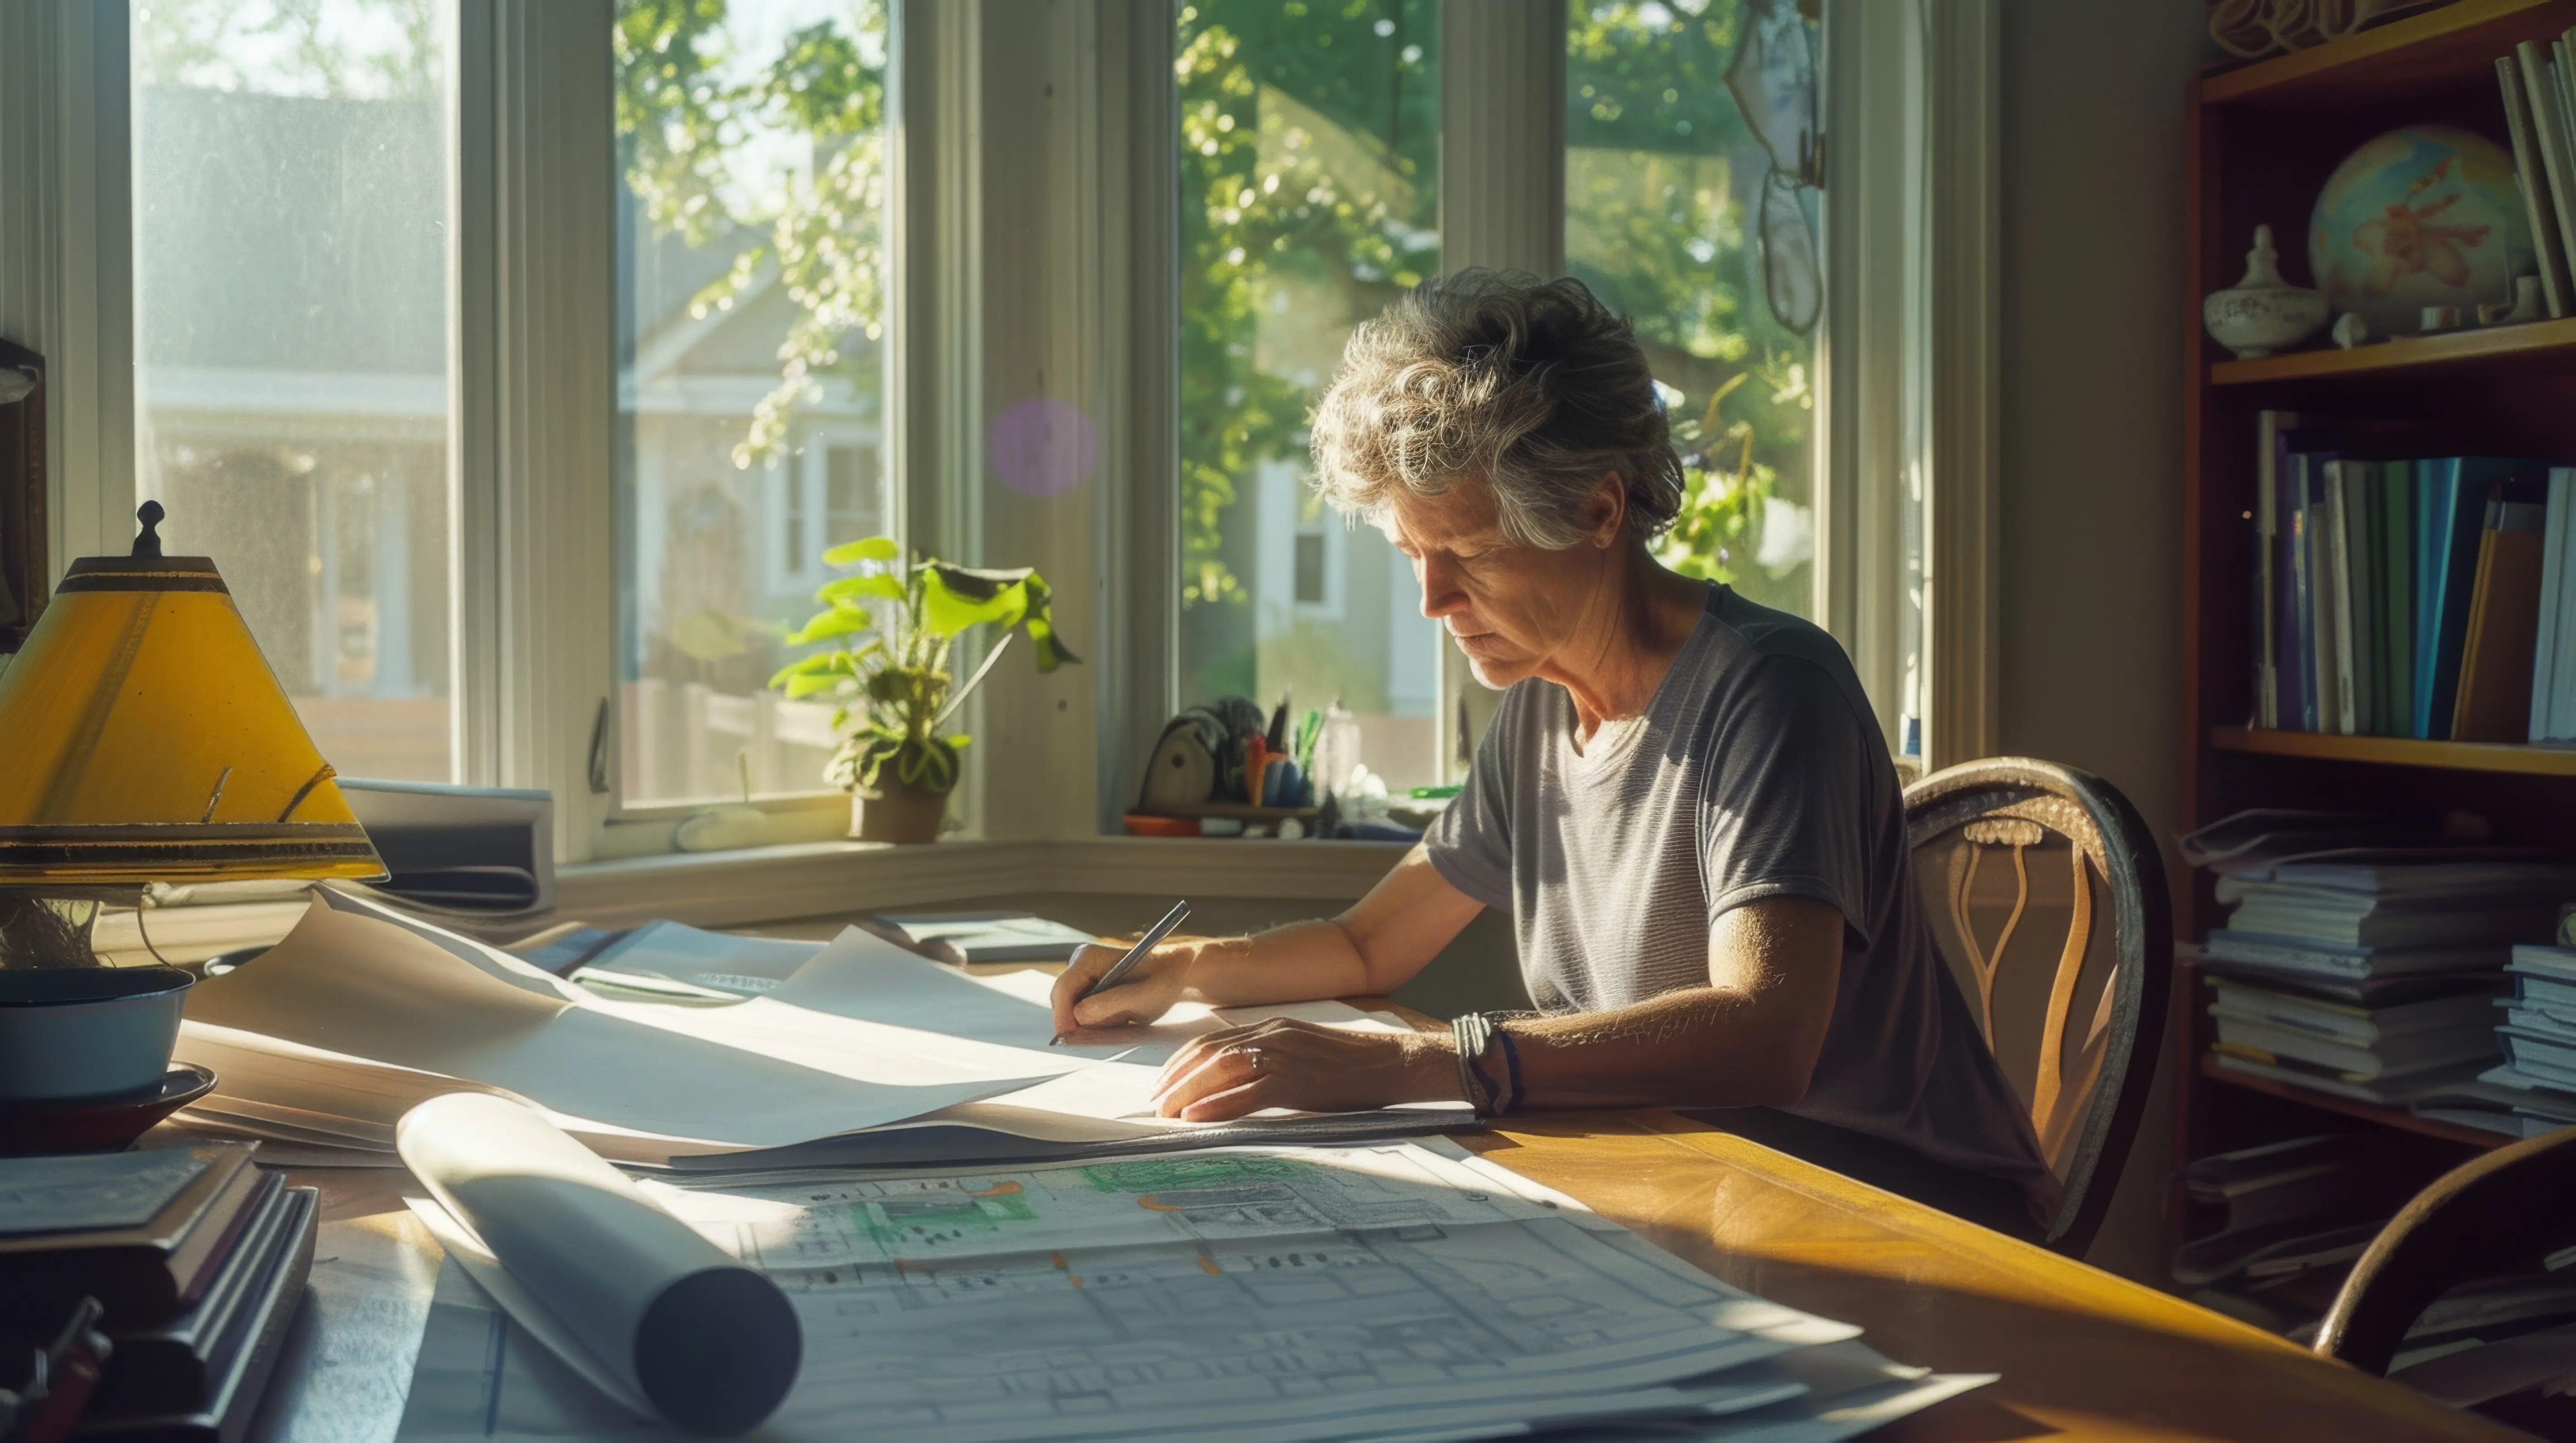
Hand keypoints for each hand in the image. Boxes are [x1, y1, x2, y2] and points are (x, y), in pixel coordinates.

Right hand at [1049, 938, 1194, 1036]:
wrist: (1173, 974)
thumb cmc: (1162, 982)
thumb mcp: (1142, 997)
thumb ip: (1110, 1005)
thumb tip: (1078, 1015)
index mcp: (1088, 957)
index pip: (1062, 989)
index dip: (1062, 1016)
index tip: (1069, 1039)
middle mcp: (1080, 963)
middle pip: (1062, 1001)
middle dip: (1075, 1022)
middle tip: (1099, 1037)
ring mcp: (1082, 975)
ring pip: (1070, 1008)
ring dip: (1087, 1023)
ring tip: (1118, 1024)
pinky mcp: (1088, 987)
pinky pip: (1081, 1010)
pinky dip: (1095, 1021)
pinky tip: (1117, 1020)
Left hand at [1149, 1019, 1457, 1121]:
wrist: (1394, 1062)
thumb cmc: (1353, 1065)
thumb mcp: (1305, 1052)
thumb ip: (1273, 1059)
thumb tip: (1241, 1083)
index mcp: (1272, 1027)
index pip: (1212, 1041)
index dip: (1182, 1063)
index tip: (1163, 1082)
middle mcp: (1272, 1035)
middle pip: (1208, 1053)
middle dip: (1175, 1079)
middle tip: (1156, 1103)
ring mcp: (1284, 1055)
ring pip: (1220, 1069)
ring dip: (1187, 1092)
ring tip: (1166, 1113)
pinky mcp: (1296, 1081)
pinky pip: (1247, 1093)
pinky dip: (1216, 1106)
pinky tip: (1196, 1118)